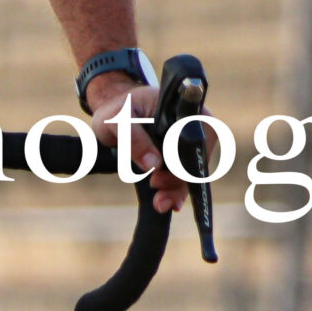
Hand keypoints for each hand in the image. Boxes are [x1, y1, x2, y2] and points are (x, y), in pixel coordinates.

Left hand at [89, 79, 183, 211]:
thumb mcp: (116, 120)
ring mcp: (187, 143)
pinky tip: (168, 202)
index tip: (165, 171)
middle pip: (196, 156)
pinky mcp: (179, 158)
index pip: (197, 134)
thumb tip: (154, 165)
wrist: (114, 115)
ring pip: (191, 171)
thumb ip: (133, 138)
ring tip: (160, 203)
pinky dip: (175, 191)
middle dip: (178, 178)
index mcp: (183, 107)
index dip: (186, 155)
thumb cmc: (117, 110)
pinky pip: (183, 177)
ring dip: (177, 189)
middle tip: (155, 184)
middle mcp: (192, 125)